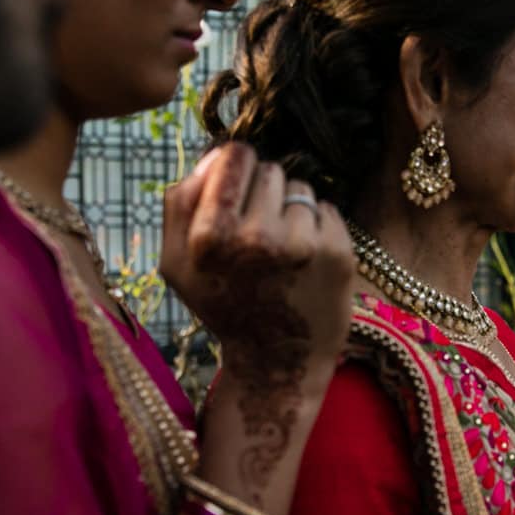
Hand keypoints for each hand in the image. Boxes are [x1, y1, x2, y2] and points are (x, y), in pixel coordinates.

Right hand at [159, 142, 352, 387]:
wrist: (278, 360)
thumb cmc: (224, 304)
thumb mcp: (177, 264)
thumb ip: (180, 203)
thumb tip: (214, 155)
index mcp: (210, 237)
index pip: (233, 157)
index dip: (235, 170)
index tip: (236, 194)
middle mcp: (257, 237)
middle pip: (268, 169)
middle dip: (262, 194)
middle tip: (258, 238)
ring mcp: (302, 243)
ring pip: (299, 187)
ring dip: (291, 210)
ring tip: (282, 252)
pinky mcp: (338, 250)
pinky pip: (325, 208)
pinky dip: (317, 227)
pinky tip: (306, 261)